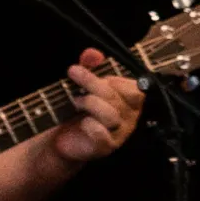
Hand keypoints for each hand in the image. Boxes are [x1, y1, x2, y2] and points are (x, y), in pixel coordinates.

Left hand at [53, 49, 144, 164]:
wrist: (64, 138)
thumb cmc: (79, 110)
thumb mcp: (84, 84)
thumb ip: (91, 66)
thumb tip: (93, 53)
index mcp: (130, 102)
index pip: (135, 89)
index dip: (116, 80)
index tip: (99, 75)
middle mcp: (129, 118)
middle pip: (117, 98)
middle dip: (93, 83)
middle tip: (73, 73)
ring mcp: (119, 134)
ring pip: (111, 115)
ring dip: (89, 103)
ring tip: (75, 101)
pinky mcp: (105, 147)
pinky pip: (102, 135)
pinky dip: (91, 126)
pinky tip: (83, 122)